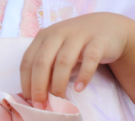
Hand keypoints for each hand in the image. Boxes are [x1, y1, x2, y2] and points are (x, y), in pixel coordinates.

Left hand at [19, 13, 134, 106]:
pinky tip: (79, 88)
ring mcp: (78, 35)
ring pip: (63, 61)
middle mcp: (58, 33)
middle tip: (41, 106)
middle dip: (39, 86)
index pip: (28, 60)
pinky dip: (83, 75)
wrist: (108, 27)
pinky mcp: (97, 41)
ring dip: (59, 84)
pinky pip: (89, 59)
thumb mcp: (58, 51)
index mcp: (44, 36)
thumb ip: (48, 68)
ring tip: (59, 100)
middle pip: (43, 61)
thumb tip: (37, 95)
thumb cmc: (77, 44)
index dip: (26, 82)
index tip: (28, 100)